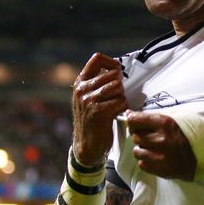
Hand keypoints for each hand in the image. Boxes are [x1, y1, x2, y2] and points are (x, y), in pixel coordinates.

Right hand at [71, 52, 127, 166]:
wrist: (86, 146)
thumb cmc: (92, 120)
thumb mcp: (88, 98)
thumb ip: (97, 83)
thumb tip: (117, 70)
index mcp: (80, 83)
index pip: (97, 58)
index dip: (112, 63)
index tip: (117, 73)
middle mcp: (82, 89)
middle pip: (112, 75)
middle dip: (119, 86)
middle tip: (116, 98)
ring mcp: (89, 100)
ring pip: (117, 87)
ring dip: (121, 97)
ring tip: (116, 106)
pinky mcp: (98, 112)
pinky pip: (120, 101)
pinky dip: (123, 108)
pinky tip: (117, 114)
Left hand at [127, 111, 196, 180]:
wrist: (202, 159)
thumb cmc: (189, 137)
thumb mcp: (177, 119)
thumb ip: (154, 116)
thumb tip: (129, 114)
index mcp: (165, 123)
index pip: (135, 120)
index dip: (132, 120)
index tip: (133, 121)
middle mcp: (160, 139)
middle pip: (135, 135)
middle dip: (140, 135)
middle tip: (150, 136)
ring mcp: (158, 156)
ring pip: (136, 151)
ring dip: (143, 149)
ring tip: (154, 148)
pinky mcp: (158, 169)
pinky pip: (141, 164)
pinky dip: (146, 161)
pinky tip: (157, 158)